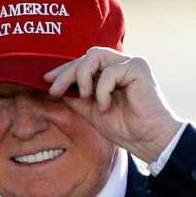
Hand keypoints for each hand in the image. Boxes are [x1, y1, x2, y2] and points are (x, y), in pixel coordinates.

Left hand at [44, 48, 182, 162]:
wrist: (149, 140)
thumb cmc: (125, 128)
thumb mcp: (91, 112)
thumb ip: (76, 97)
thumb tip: (54, 87)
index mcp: (111, 72)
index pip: (83, 63)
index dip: (64, 69)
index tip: (46, 80)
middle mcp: (121, 64)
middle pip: (86, 56)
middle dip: (67, 72)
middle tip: (55, 90)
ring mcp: (130, 63)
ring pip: (95, 56)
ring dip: (83, 77)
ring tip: (85, 96)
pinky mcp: (137, 68)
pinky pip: (109, 72)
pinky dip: (102, 90)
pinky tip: (106, 106)